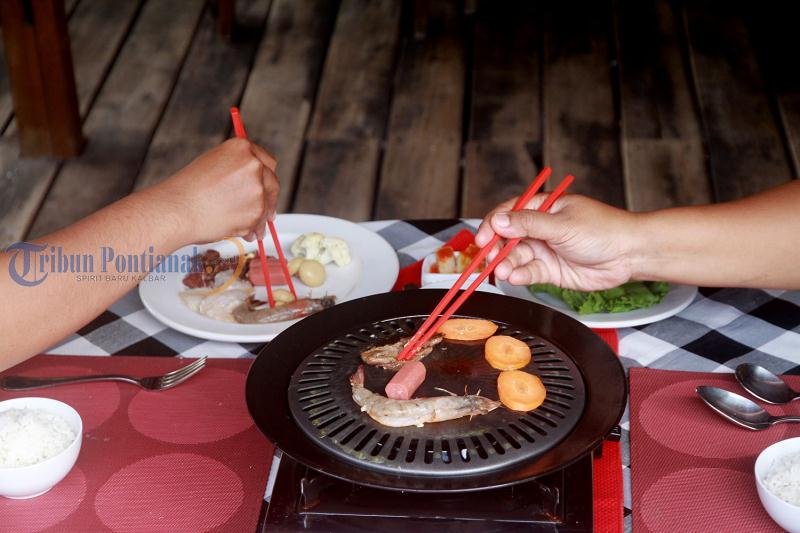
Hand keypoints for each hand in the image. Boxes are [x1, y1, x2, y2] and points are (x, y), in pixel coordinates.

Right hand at [155, 138, 279, 243]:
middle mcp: (253, 164)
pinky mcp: (258, 209)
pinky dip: (253, 228)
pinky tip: (240, 232)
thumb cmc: (188, 190)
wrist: (177, 210)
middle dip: (268, 197)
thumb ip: (237, 168)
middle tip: (263, 209)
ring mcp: (258, 187)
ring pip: (268, 204)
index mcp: (241, 148)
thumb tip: (255, 183)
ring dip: (260, 216)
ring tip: (244, 226)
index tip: (264, 184)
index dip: (265, 175)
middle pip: (272, 182)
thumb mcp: (213, 164)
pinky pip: (261, 221)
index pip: (266, 160)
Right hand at [474, 194, 637, 290]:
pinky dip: (520, 276)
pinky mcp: (550, 270)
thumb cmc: (603, 230)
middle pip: (507, 238)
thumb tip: (499, 221)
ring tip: (503, 271)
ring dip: (506, 264)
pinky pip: (529, 272)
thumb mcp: (562, 224)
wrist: (629, 255)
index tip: (482, 239)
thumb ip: (528, 224)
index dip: (492, 225)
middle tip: (488, 259)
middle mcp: (540, 228)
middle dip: (496, 249)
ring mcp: (545, 249)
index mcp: (543, 208)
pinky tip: (516, 277)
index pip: (508, 213)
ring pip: (516, 257)